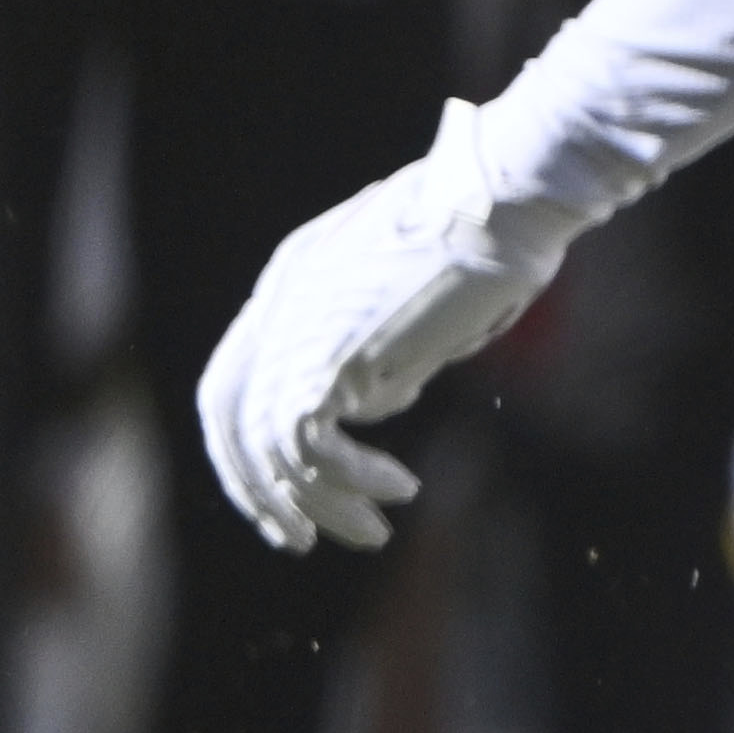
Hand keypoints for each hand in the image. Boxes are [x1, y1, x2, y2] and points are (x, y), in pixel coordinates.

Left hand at [195, 96, 579, 552]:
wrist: (504, 192)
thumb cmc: (486, 231)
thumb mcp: (413, 297)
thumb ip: (379, 349)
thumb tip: (373, 404)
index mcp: (289, 282)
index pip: (232, 382)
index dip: (246, 448)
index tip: (282, 498)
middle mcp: (278, 305)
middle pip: (229, 417)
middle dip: (258, 490)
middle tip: (302, 540)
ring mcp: (297, 327)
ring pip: (270, 445)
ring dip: (318, 501)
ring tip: (372, 531)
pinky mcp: (331, 352)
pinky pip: (307, 443)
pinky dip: (347, 479)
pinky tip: (398, 489)